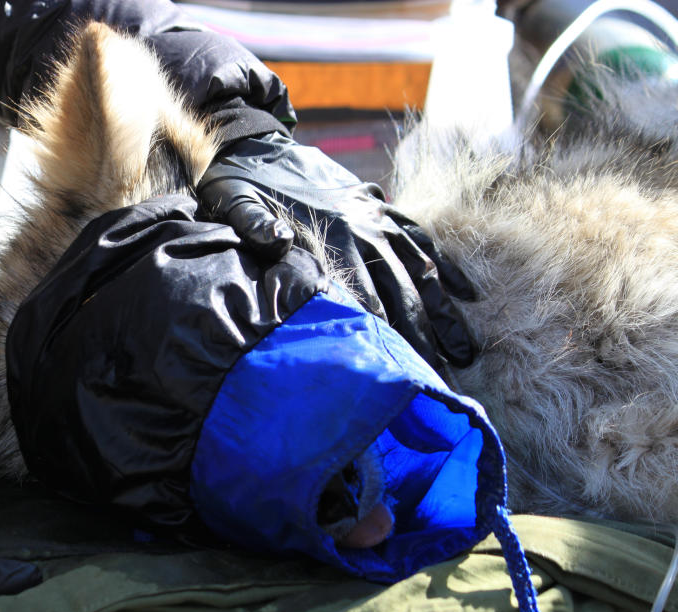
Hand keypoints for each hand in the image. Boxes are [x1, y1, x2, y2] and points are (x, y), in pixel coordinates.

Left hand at [197, 132, 475, 368]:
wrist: (253, 142)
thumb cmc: (240, 184)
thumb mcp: (235, 202)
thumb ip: (255, 225)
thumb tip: (279, 243)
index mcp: (329, 236)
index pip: (364, 298)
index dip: (384, 336)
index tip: (401, 371)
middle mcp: (361, 228)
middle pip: (400, 291)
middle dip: (422, 338)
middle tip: (439, 379)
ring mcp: (374, 216)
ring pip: (419, 269)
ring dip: (443, 311)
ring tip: (464, 352)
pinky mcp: (378, 206)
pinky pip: (419, 237)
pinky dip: (444, 265)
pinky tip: (467, 294)